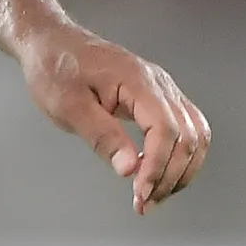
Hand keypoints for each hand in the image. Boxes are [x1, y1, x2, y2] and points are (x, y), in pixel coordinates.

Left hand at [18, 25, 209, 214]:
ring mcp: (161, 89)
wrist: (50, 42)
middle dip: (170, 176)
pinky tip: (156, 173)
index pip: (166, 130)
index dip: (157, 167)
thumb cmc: (55, 69)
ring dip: (180, 170)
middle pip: (188, 136)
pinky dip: (178, 156)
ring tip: (153, 195)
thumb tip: (129, 169)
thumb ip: (102, 136)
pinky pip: (184, 129)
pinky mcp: (157, 97)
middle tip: (144, 203)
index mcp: (137, 81)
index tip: (139, 195)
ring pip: (195, 134)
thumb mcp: (68, 106)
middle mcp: (158, 83)